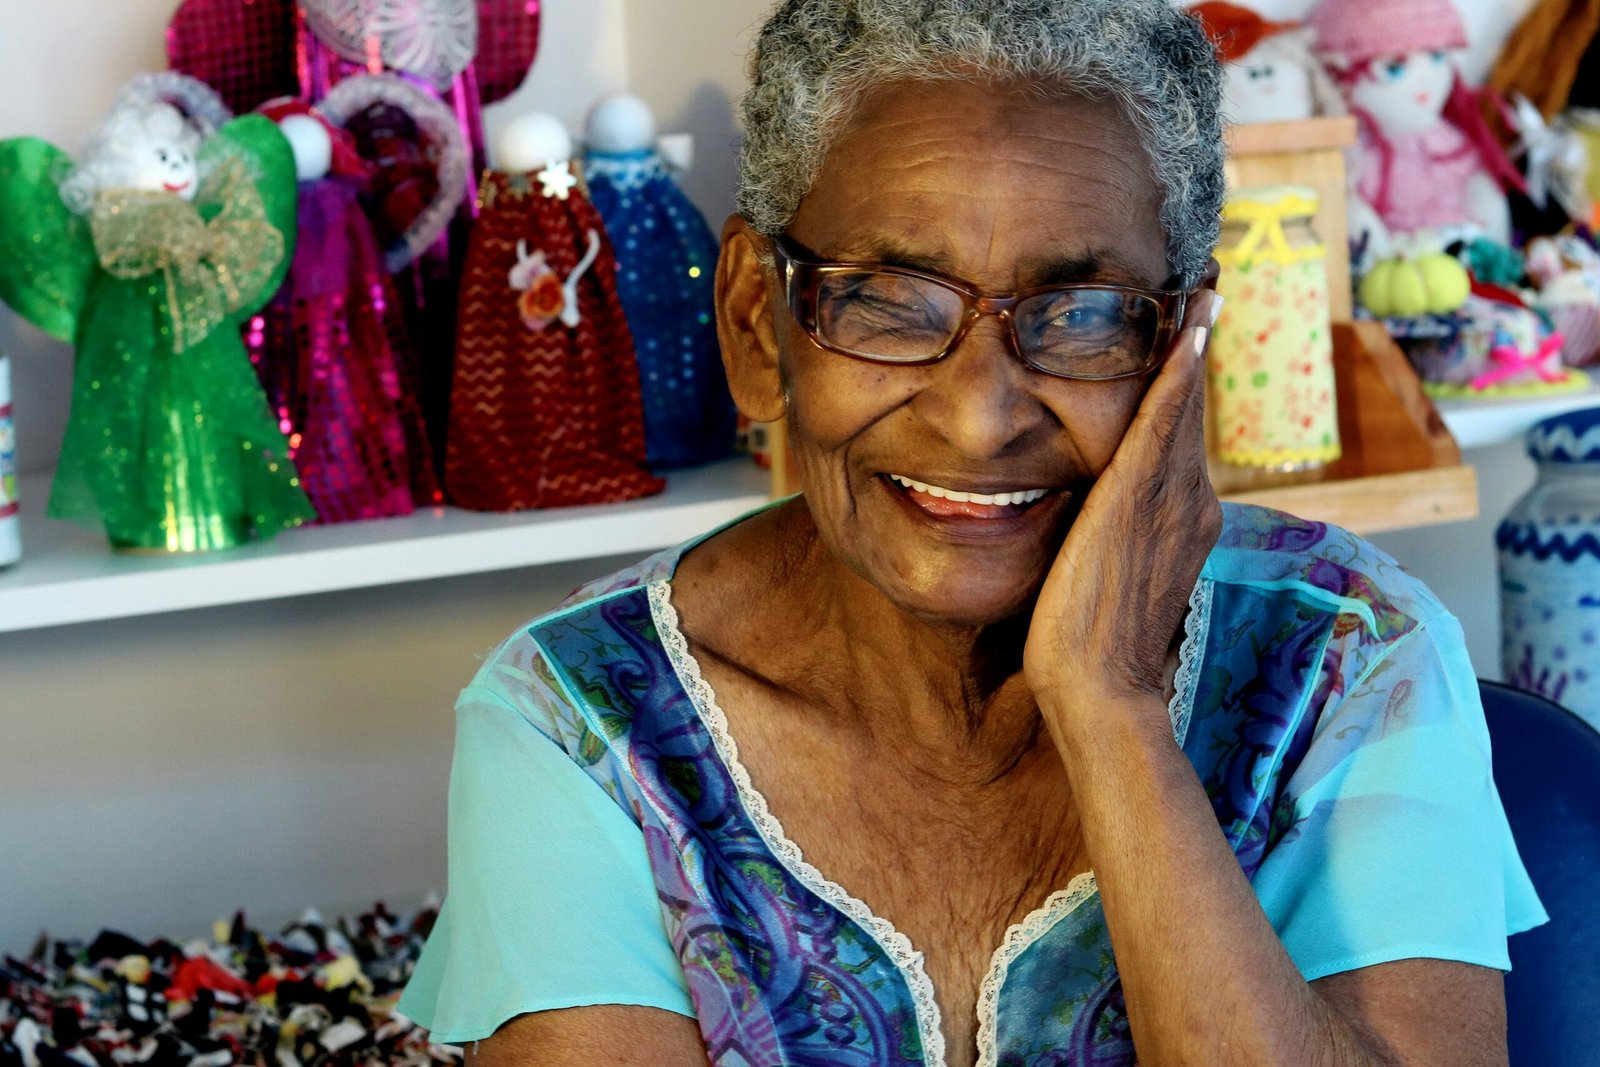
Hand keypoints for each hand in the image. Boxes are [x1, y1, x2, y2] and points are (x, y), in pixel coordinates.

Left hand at [1023, 290, 1223, 727]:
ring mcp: (1172, 500)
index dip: (1186, 386)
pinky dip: (1176, 373)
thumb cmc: (1087, 647)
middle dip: (1195, 350)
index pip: (1183, 438)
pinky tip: (1185, 328)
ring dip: (1191, 345)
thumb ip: (1110, 536)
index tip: (1188, 338)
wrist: (1097, 689)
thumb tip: (1086, 514)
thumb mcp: (1105, 575)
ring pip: (1183, 407)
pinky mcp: (1139, 498)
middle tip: (1204, 288)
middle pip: (1190, 413)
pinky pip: (1163, 421)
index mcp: (1183, 520)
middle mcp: (1190, 503)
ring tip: (1201, 290)